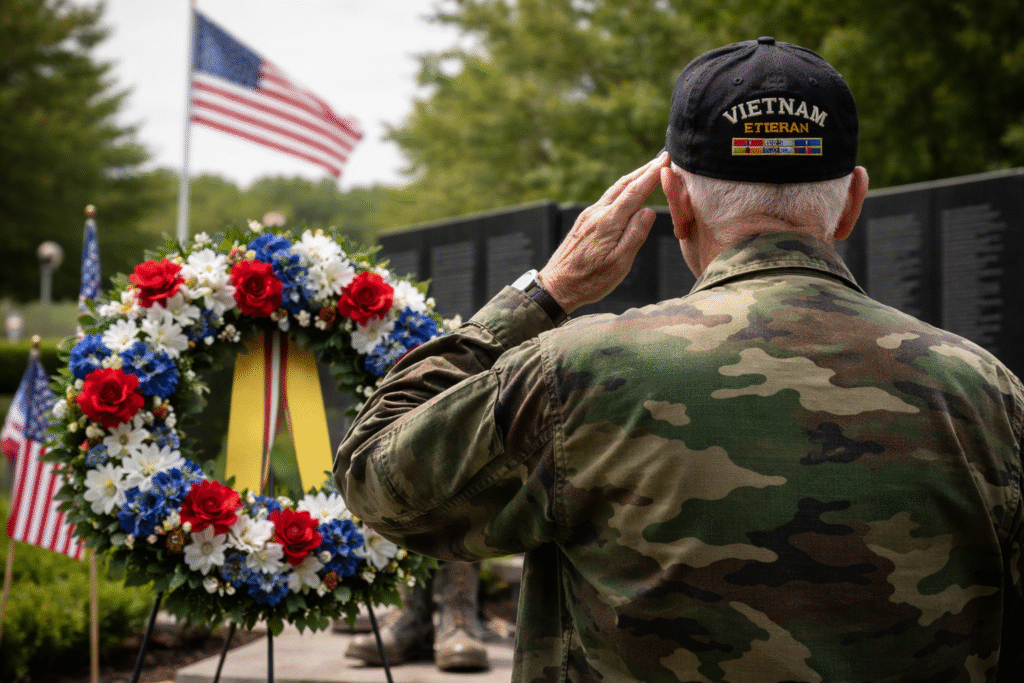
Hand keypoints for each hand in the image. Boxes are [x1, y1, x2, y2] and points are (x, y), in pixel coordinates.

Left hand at [538, 152, 667, 313]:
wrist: (557, 286)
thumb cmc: (590, 280)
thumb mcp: (620, 263)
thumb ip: (635, 235)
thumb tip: (649, 211)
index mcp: (608, 222)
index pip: (635, 192)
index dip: (652, 174)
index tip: (667, 160)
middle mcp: (597, 214)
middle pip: (624, 185)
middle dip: (644, 170)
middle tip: (662, 158)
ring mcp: (588, 217)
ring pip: (614, 191)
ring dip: (633, 178)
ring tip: (648, 170)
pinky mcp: (584, 222)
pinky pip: (607, 200)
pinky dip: (621, 191)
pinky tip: (627, 194)